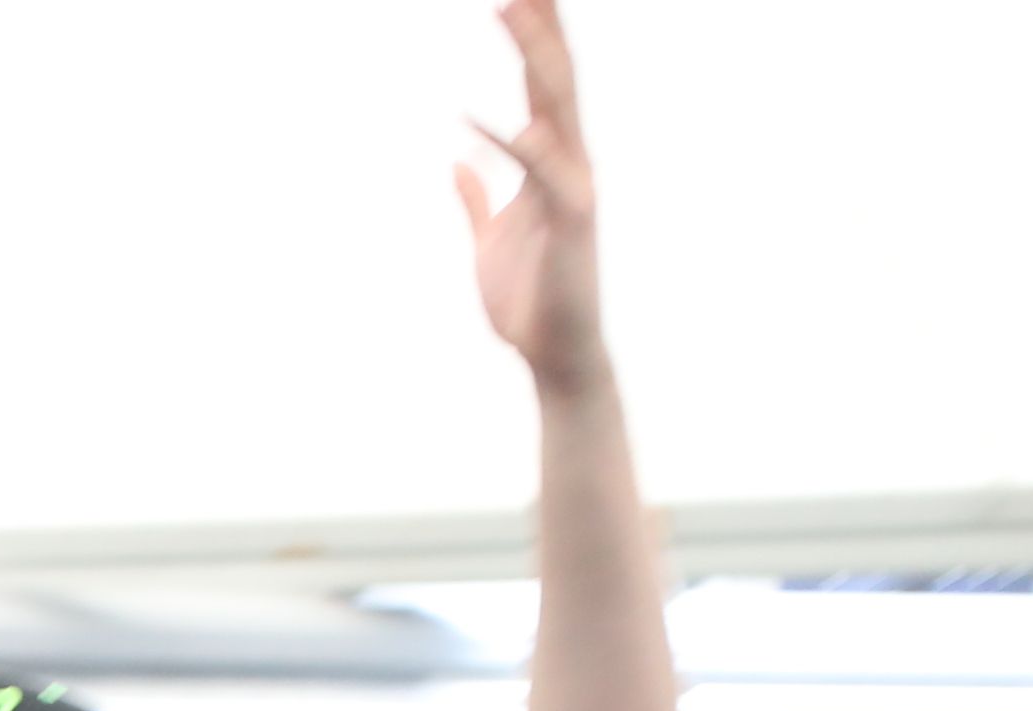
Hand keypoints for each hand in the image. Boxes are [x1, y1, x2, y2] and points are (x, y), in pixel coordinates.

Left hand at [456, 0, 607, 394]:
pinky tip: (499, 121)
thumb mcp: (490, 239)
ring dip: (533, 59)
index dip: (533, 37)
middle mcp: (569, 164)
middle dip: (541, 27)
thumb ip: (477, 200)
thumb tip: (458, 164)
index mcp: (548, 163)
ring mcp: (575, 189)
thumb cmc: (529, 300)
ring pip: (556, 108)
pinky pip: (546, 177)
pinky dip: (522, 147)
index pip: (542, 85)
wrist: (553, 353)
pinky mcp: (574, 224)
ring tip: (509, 8)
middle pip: (555, 79)